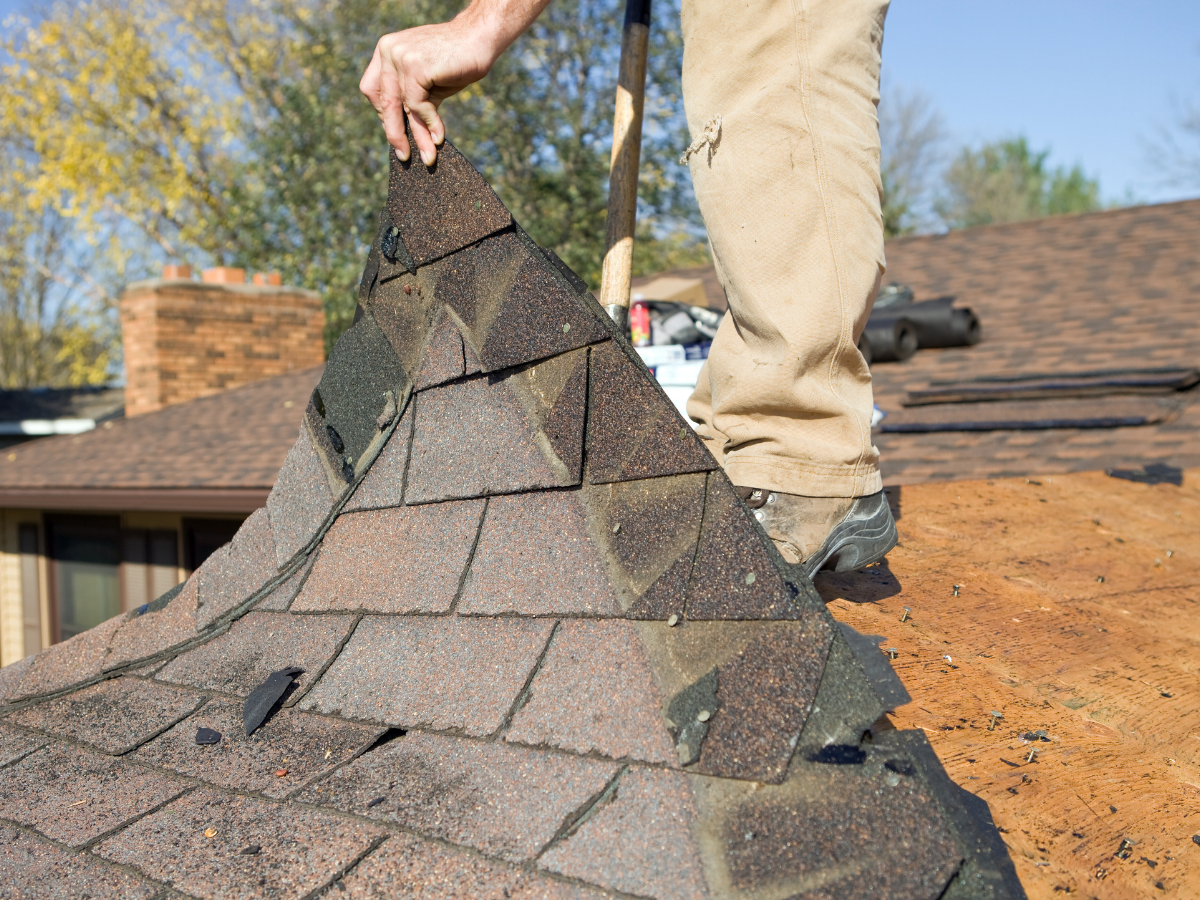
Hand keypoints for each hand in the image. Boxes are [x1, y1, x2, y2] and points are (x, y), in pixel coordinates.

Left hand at [360, 0, 552, 165]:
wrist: (480, 39)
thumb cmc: (456, 61)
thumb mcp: (428, 83)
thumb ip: (413, 101)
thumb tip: (406, 136)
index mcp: (385, 51)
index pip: (373, 90)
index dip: (384, 114)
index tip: (397, 132)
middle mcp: (388, 50)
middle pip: (382, 101)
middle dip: (394, 132)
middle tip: (404, 155)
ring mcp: (399, 56)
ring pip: (401, 106)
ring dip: (417, 135)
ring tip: (428, 156)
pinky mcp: (415, 66)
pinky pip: (417, 105)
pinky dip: (429, 123)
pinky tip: (439, 136)